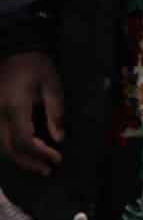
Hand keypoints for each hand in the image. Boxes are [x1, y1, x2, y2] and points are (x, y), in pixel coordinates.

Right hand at [0, 51, 63, 175]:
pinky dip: (10, 150)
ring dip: (19, 159)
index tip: (57, 158)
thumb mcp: (51, 83)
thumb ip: (55, 110)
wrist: (11, 50)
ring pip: (0, 147)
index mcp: (14, 107)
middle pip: (9, 149)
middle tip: (48, 169)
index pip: (24, 141)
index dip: (40, 153)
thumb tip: (59, 138)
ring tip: (39, 165)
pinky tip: (24, 153)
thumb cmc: (34, 65)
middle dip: (29, 162)